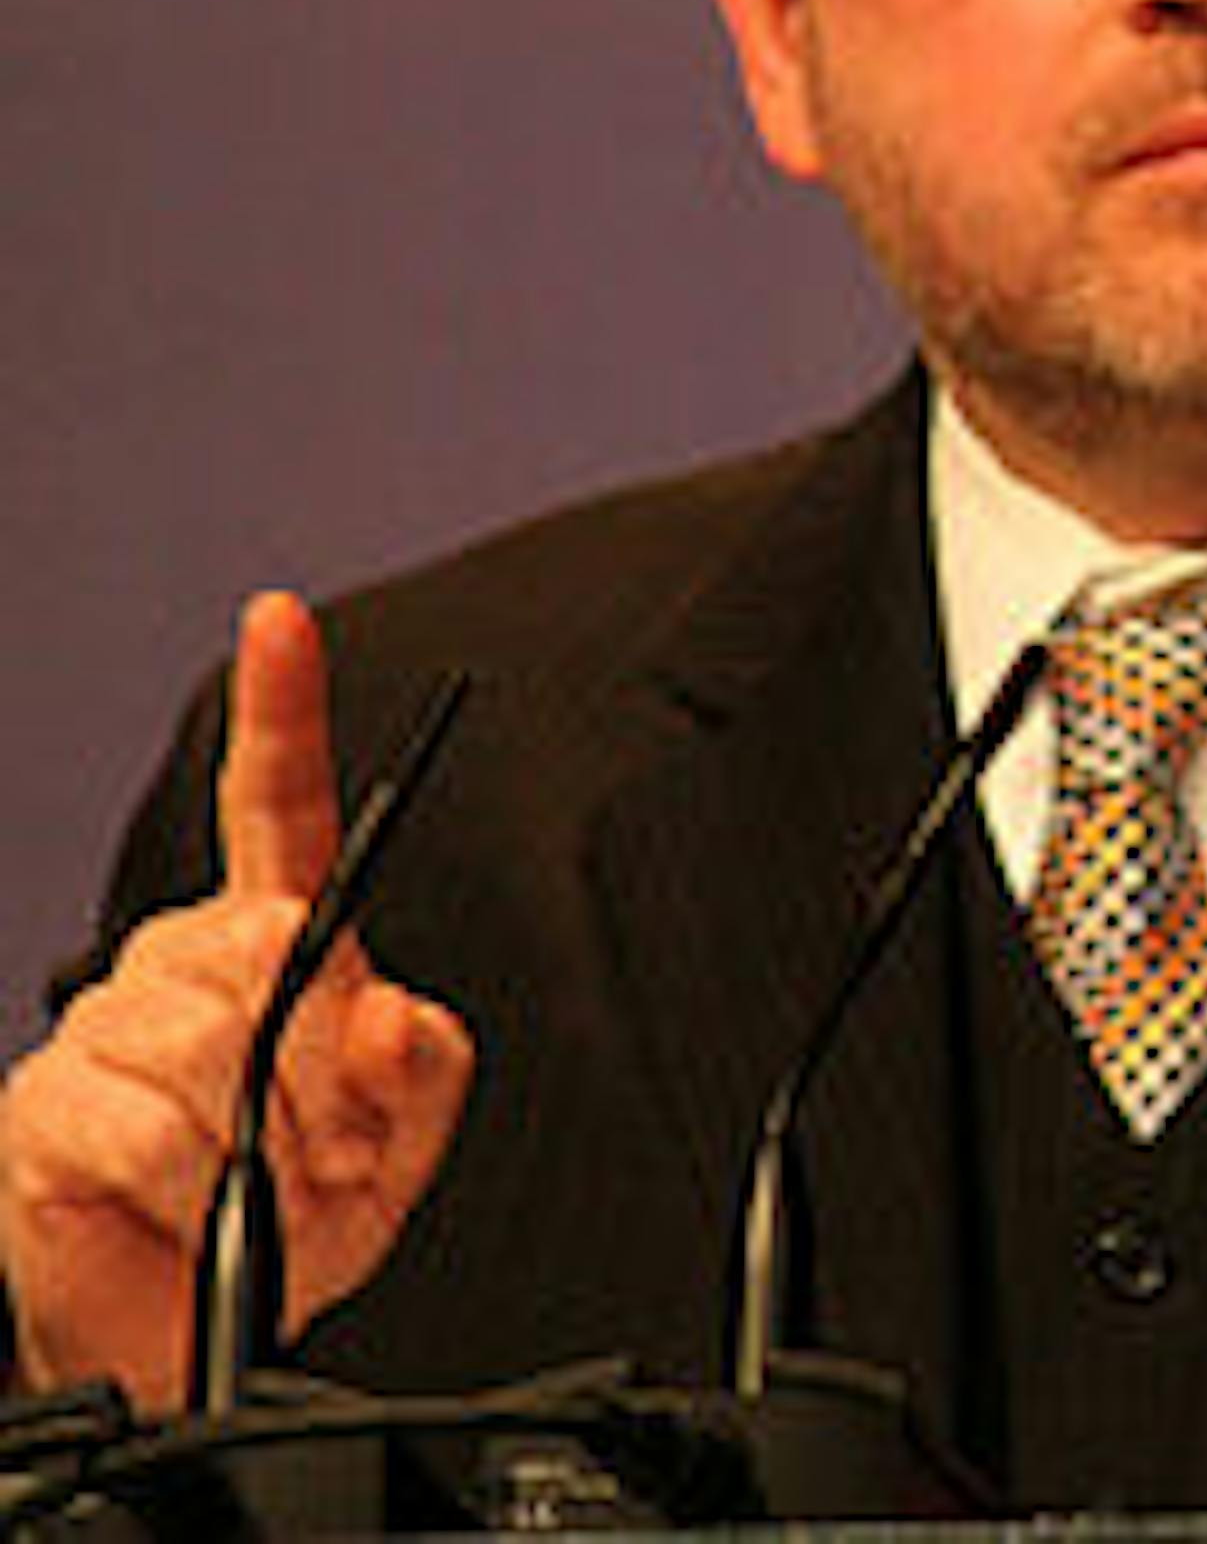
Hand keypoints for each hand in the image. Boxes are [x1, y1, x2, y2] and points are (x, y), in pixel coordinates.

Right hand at [0, 592, 472, 1408]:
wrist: (181, 1323)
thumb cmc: (293, 1209)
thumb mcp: (396, 1147)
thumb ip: (421, 1074)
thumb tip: (391, 1012)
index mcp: (279, 935)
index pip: (278, 799)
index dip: (281, 704)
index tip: (281, 623)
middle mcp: (188, 955)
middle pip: (274, 945)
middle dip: (320, 1063)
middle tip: (322, 1139)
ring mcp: (109, 1023)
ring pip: (212, 1040)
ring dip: (259, 1137)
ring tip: (252, 1179)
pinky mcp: (46, 1104)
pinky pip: (145, 1123)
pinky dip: (191, 1181)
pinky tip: (186, 1200)